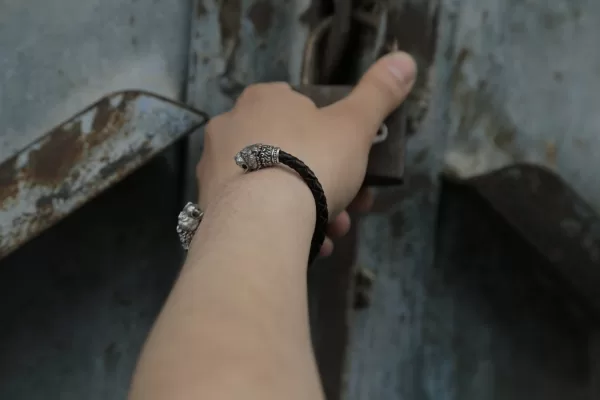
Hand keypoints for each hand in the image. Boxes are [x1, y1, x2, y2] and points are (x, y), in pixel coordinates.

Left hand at [196, 51, 415, 256]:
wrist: (262, 221)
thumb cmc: (311, 162)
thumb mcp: (355, 125)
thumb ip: (378, 94)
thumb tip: (404, 61)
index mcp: (262, 100)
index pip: (299, 107)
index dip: (332, 136)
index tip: (353, 163)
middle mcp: (230, 127)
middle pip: (290, 153)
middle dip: (327, 181)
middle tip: (352, 203)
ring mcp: (214, 169)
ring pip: (273, 185)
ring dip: (310, 207)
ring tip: (333, 231)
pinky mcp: (210, 206)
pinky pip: (254, 213)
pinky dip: (283, 226)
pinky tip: (307, 244)